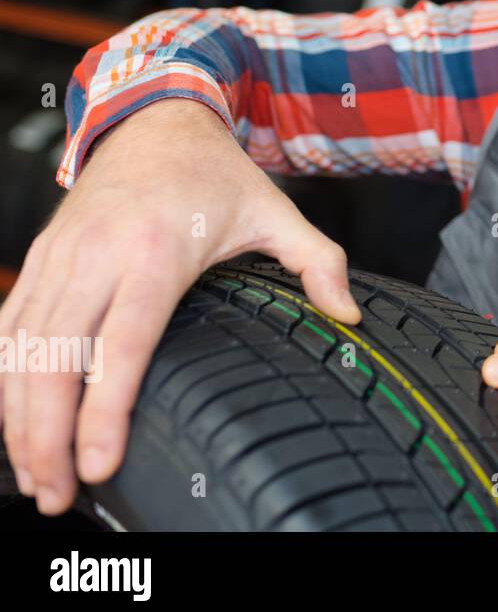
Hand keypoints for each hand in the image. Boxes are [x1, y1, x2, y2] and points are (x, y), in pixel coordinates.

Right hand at [0, 98, 362, 515]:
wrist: (155, 119)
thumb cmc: (216, 173)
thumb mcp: (277, 210)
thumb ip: (317, 263)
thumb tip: (349, 316)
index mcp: (157, 250)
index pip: (122, 343)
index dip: (104, 408)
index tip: (100, 463)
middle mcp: (98, 255)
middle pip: (55, 359)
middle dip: (47, 435)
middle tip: (58, 492)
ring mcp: (61, 256)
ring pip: (21, 350)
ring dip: (17, 420)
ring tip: (36, 478)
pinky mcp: (40, 258)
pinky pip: (9, 327)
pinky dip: (3, 381)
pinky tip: (13, 425)